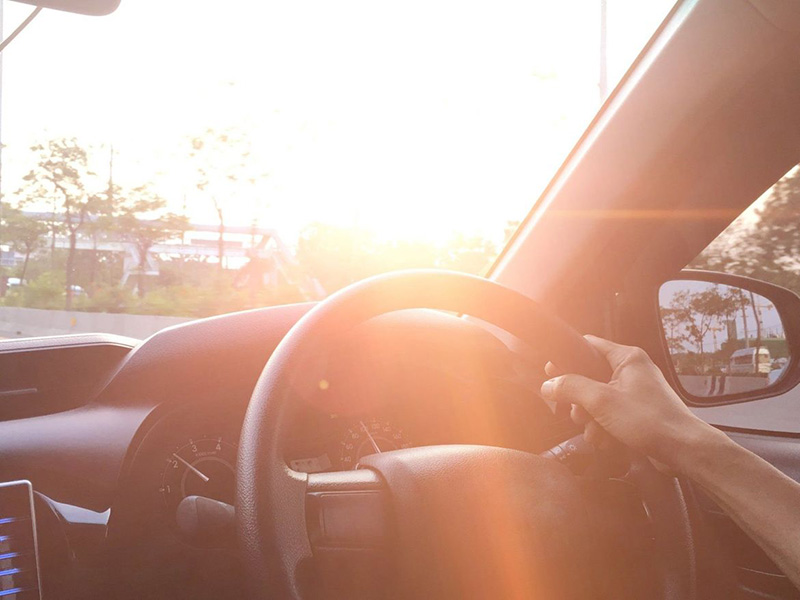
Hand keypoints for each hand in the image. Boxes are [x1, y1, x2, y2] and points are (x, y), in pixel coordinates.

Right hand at [540, 335, 715, 471]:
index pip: (588, 345)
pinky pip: (609, 417)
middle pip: (588, 378)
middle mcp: (631, 371)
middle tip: (580, 415)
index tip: (552, 372)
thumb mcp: (602, 402)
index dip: (567, 358)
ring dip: (591, 421)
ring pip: (596, 402)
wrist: (684, 451)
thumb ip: (571, 388)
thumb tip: (548, 385)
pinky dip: (604, 430)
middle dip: (580, 403)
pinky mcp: (637, 413)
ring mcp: (634, 393)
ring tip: (598, 434)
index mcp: (626, 358)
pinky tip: (608, 442)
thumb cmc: (650, 421)